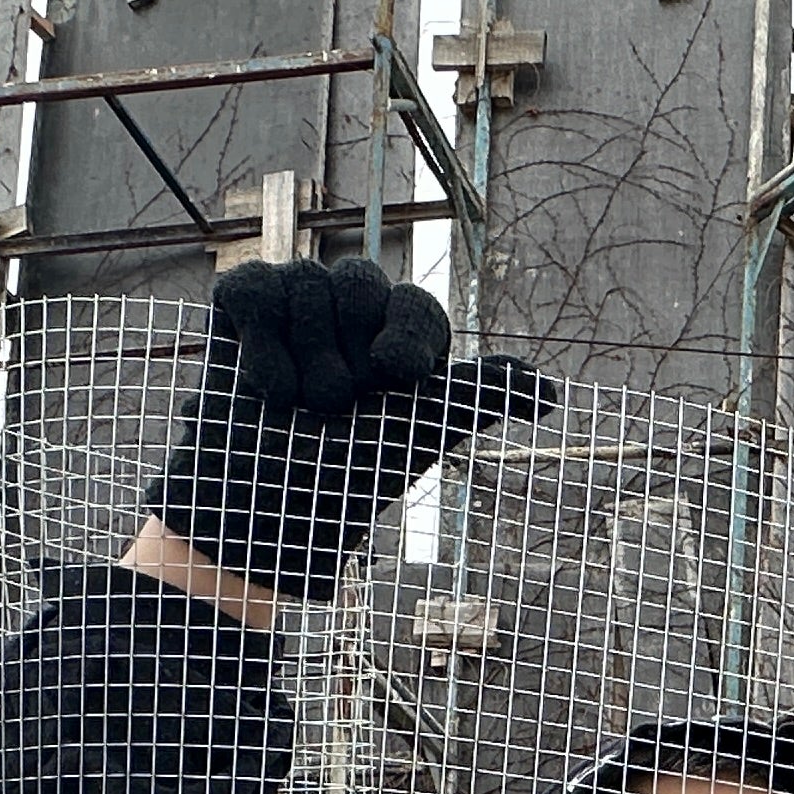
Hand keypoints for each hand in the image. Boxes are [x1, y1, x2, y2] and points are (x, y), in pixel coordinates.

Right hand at [138, 258, 552, 604]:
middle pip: (360, 280)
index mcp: (399, 343)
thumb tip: (551, 391)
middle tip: (336, 406)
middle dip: (347, 354)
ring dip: (304, 357)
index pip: (416, 305)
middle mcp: (350, 316)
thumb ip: (474, 401)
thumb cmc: (340, 483)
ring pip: (306, 280)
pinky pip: (256, 286)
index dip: (405, 340)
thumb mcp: (413, 440)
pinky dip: (259, 342)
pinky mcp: (242, 306)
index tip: (392, 382)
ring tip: (297, 405)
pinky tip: (262, 386)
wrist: (259, 514)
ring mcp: (295, 306)